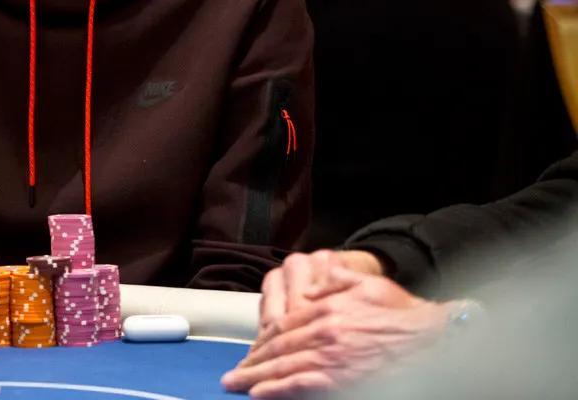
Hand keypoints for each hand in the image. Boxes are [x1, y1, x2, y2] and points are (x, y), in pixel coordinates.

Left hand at [222, 265, 449, 397]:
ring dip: (256, 377)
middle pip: (277, 347)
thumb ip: (337, 281)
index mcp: (326, 307)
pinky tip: (260, 394)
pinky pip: (299, 384)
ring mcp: (330, 355)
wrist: (435, 337)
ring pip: (282, 366)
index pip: (283, 325)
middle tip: (233, 373)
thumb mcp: (368, 285)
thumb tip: (317, 281)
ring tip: (237, 385)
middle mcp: (323, 329)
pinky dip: (276, 389)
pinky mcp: (340, 378)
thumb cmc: (405, 314)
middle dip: (252, 361)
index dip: (263, 339)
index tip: (251, 349)